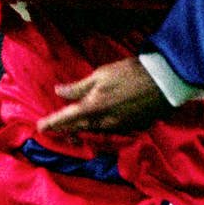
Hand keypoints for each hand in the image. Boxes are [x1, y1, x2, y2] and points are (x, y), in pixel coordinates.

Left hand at [39, 57, 171, 133]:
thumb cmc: (130, 73)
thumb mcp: (101, 75)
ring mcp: (119, 128)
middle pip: (80, 128)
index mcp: (93, 108)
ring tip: (77, 124)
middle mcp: (104, 123)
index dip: (52, 123)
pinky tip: (103, 119)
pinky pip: (111, 130)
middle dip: (67, 128)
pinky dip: (102, 126)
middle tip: (56, 127)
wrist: (163, 82)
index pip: (66, 118)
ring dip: (84, 128)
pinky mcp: (132, 128)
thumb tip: (59, 92)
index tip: (40, 127)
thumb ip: (78, 87)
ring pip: (95, 131)